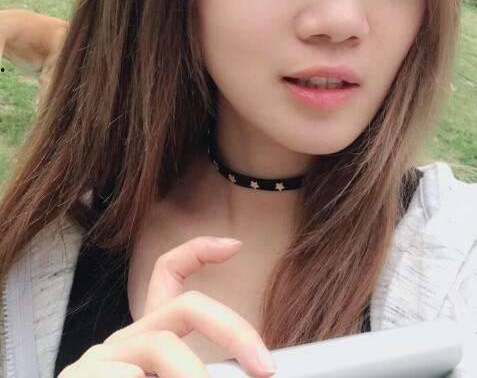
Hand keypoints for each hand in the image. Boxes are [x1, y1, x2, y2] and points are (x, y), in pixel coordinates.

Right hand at [58, 236, 275, 377]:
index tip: (235, 245)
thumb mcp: (172, 377)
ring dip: (191, 373)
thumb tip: (256, 373)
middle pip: (185, 306)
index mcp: (149, 336)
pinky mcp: (79, 376)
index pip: (167, 274)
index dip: (198, 251)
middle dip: (231, 329)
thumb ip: (201, 370)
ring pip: (161, 345)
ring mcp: (102, 357)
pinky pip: (124, 375)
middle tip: (264, 367)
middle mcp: (126, 338)